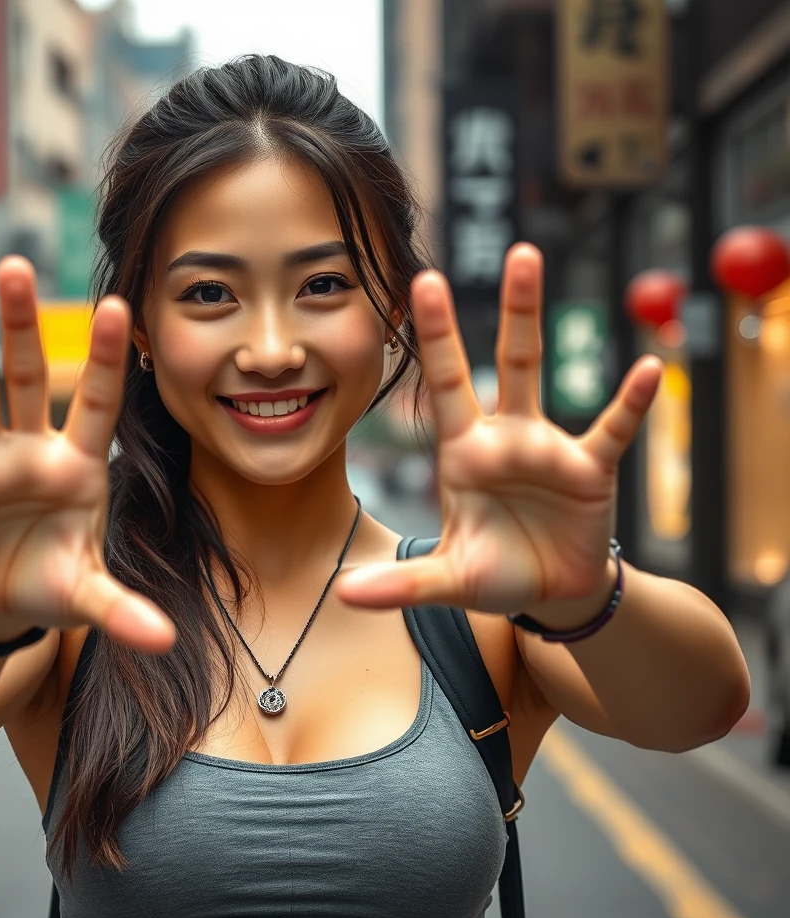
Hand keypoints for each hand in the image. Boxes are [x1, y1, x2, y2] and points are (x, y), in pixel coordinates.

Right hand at [0, 257, 175, 652]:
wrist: (4, 605)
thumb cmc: (54, 584)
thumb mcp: (91, 595)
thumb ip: (125, 612)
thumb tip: (166, 643)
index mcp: (79, 467)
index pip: (96, 402)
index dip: (106, 358)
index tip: (118, 307)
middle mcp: (32, 452)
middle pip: (27, 379)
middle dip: (23, 328)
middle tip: (18, 268)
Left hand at [336, 243, 661, 623]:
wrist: (550, 592)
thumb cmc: (494, 572)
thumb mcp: (445, 580)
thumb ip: (401, 585)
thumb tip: (344, 596)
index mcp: (462, 454)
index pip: (443, 385)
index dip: (436, 337)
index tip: (424, 281)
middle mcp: (503, 436)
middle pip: (502, 362)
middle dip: (507, 309)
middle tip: (514, 249)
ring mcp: (547, 447)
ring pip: (540, 375)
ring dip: (534, 321)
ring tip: (534, 262)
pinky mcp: (589, 470)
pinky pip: (611, 431)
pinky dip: (628, 404)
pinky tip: (646, 371)